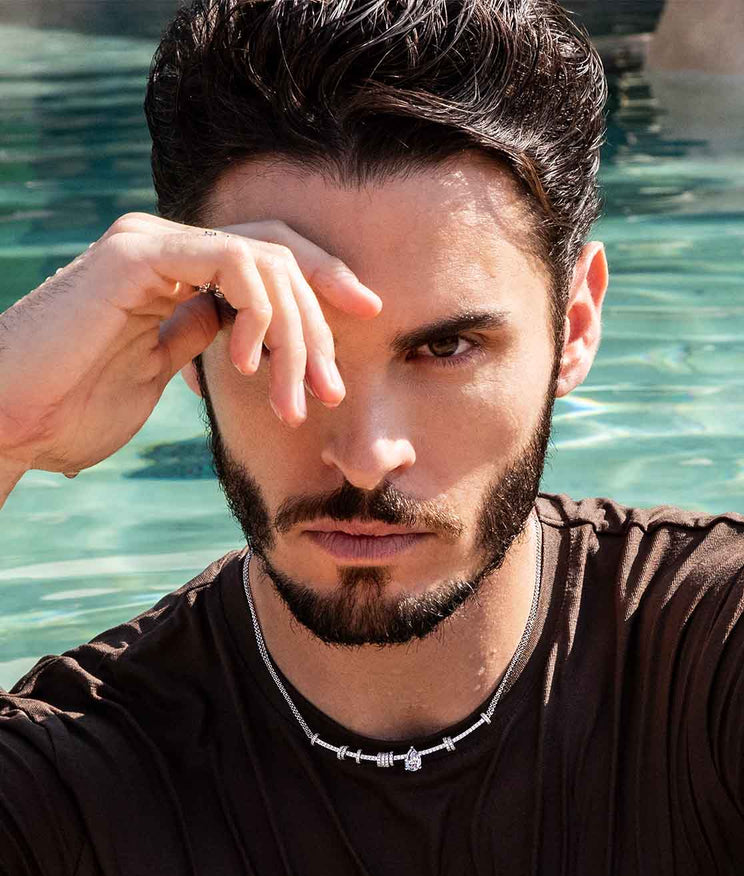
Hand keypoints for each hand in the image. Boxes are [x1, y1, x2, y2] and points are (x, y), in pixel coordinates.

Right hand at [0, 211, 381, 478]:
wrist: (13, 423)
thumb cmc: (71, 410)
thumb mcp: (155, 370)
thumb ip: (197, 338)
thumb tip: (243, 331)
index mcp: (170, 270)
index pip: (266, 257)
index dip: (322, 281)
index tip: (367, 315)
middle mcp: (163, 246)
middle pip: (277, 254)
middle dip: (320, 323)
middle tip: (332, 390)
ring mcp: (148, 243)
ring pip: (264, 260)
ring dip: (295, 335)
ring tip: (292, 398)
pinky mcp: (135, 254)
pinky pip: (231, 261)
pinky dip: (259, 311)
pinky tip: (249, 363)